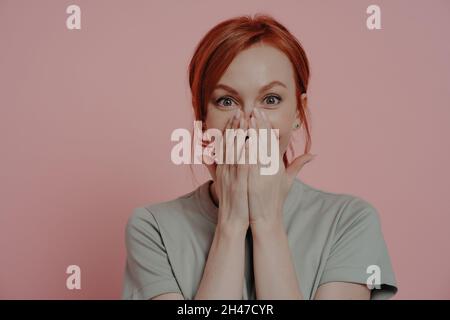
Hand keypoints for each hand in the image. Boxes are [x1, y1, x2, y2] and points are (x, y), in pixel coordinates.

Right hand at [213, 110, 249, 231]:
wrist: (231, 221)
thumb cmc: (231, 201)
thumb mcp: (221, 182)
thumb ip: (215, 167)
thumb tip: (207, 155)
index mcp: (224, 167)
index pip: (226, 143)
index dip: (231, 127)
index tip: (236, 114)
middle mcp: (225, 169)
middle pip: (229, 143)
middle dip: (235, 126)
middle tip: (240, 110)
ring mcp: (231, 176)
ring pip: (235, 151)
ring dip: (240, 135)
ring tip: (245, 121)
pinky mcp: (238, 184)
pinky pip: (241, 168)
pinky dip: (244, 155)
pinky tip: (248, 144)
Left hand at [247, 108, 315, 228]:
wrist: (267, 218)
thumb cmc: (275, 199)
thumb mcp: (288, 181)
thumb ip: (298, 165)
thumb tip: (314, 154)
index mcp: (277, 164)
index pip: (272, 140)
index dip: (266, 125)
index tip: (261, 112)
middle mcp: (271, 167)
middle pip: (265, 141)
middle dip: (260, 124)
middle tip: (254, 109)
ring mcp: (262, 174)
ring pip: (256, 149)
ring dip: (250, 133)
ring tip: (245, 118)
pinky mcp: (254, 182)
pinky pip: (248, 164)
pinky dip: (245, 151)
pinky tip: (241, 141)